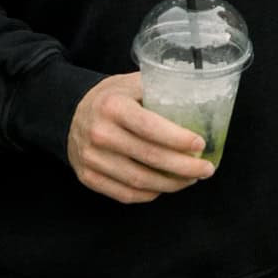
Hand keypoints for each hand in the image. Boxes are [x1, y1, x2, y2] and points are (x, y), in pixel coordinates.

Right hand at [66, 73, 213, 204]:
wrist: (71, 113)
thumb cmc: (113, 97)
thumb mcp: (133, 83)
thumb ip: (161, 88)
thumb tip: (202, 99)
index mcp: (113, 106)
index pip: (151, 127)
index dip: (179, 139)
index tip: (201, 144)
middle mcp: (100, 133)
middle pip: (150, 157)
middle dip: (184, 167)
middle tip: (206, 168)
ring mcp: (92, 158)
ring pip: (139, 181)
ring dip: (171, 184)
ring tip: (191, 179)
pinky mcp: (88, 177)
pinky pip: (124, 194)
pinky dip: (149, 194)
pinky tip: (165, 187)